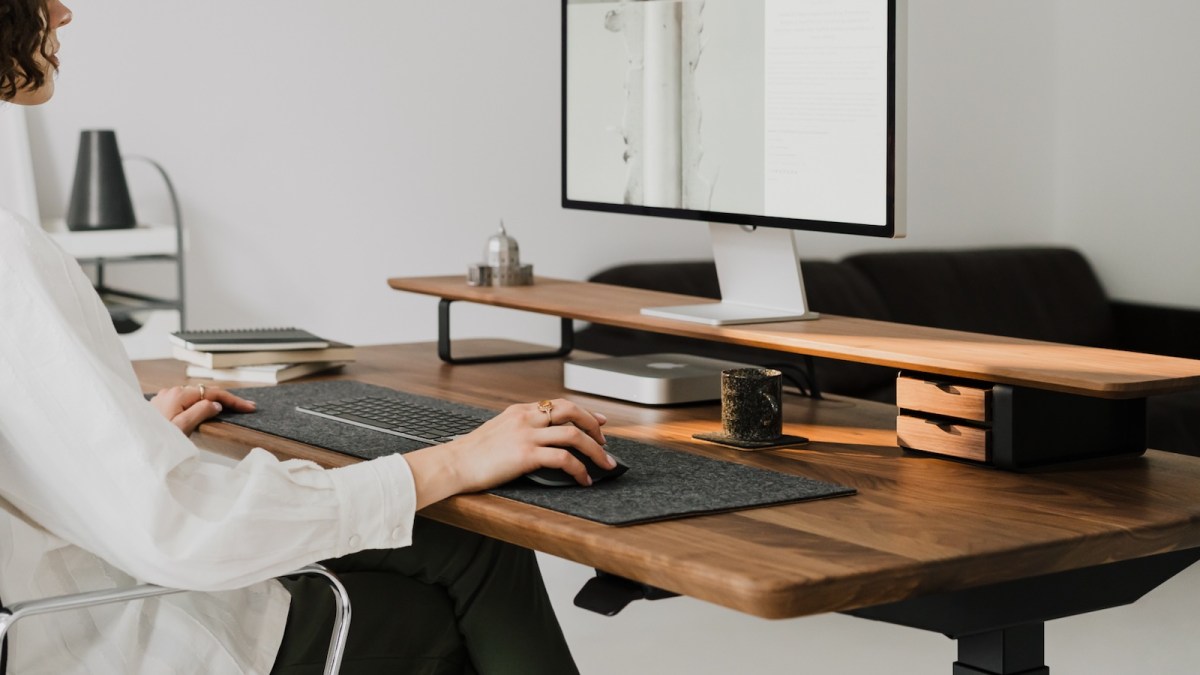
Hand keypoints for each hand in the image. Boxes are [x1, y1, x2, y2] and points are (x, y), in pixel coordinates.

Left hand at [149, 384, 256, 435]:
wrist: (132, 445)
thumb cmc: (155, 439)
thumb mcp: (182, 426)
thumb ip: (201, 412)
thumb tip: (216, 404)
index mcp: (179, 395)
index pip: (213, 393)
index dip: (233, 400)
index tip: (249, 407)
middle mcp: (172, 392)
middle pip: (205, 392)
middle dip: (226, 399)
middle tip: (245, 407)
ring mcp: (165, 398)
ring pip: (195, 396)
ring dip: (212, 401)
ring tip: (230, 408)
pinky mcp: (161, 405)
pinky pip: (185, 401)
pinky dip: (199, 405)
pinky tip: (206, 410)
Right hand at [404, 399, 614, 508]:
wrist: (453, 464)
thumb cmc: (472, 453)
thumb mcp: (498, 430)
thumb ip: (520, 428)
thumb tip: (540, 438)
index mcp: (520, 411)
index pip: (559, 404)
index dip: (584, 412)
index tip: (599, 421)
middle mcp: (526, 418)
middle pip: (572, 411)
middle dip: (594, 425)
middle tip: (605, 441)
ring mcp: (527, 435)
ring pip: (574, 434)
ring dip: (595, 450)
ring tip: (605, 463)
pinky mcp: (526, 455)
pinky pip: (564, 459)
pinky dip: (580, 469)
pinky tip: (584, 479)